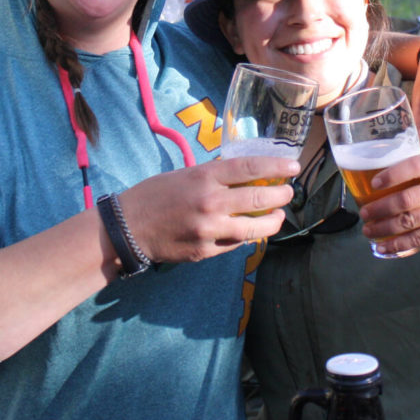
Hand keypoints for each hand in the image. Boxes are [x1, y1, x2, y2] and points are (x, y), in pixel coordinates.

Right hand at [118, 156, 296, 263]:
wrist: (127, 228)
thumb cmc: (154, 195)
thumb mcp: (184, 174)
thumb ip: (213, 176)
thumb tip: (243, 176)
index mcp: (204, 177)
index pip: (249, 168)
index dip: (275, 167)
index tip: (292, 168)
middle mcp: (210, 203)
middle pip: (257, 199)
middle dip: (280, 196)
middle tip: (289, 193)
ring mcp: (209, 230)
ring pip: (253, 229)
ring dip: (272, 222)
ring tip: (279, 216)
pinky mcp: (205, 251)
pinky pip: (235, 244)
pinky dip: (247, 237)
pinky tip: (252, 232)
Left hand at [357, 152, 419, 254]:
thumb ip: (416, 169)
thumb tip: (376, 181)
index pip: (413, 167)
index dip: (392, 175)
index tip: (373, 184)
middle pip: (407, 199)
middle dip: (381, 208)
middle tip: (364, 213)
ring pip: (411, 221)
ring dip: (385, 228)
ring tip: (368, 230)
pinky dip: (399, 244)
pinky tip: (383, 247)